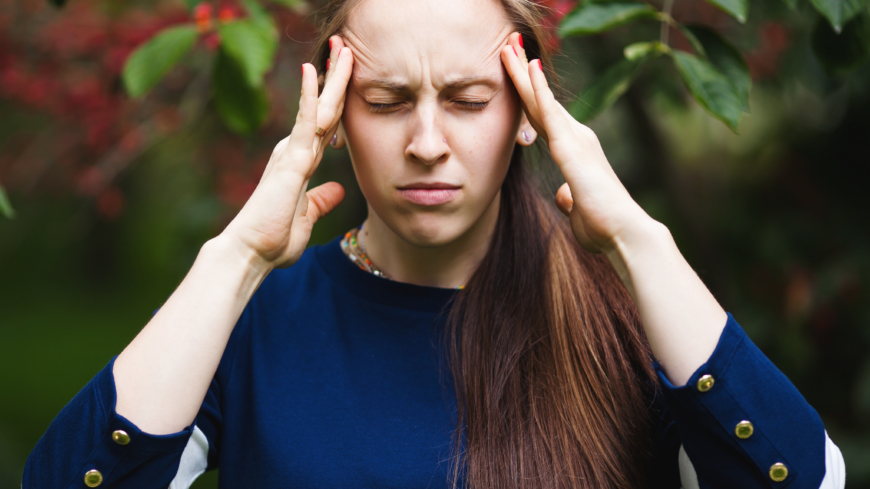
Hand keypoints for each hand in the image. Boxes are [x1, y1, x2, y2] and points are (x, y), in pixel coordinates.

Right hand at [219, 38, 353, 269]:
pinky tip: (314, 71)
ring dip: (332, 77)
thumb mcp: (306, 218)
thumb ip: (320, 201)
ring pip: (320, 108)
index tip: (348, 76)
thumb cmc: (273, 240)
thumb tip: (337, 190)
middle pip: (325, 108)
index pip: (327, 125)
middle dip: (337, 78)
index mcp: (300, 162)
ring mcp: (292, 152)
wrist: (250, 253)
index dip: (339, 99)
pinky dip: (310, 96)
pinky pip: (305, 122)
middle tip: (346, 47)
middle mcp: (295, 151)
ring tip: (342, 47)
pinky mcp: (291, 159)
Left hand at [500, 33, 654, 253]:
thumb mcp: (578, 209)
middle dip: (522, 71)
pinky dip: (539, 89)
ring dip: (523, 71)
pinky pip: (550, 113)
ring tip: (509, 44)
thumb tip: (563, 195)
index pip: (544, 117)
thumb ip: (569, 197)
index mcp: (575, 151)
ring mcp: (575, 139)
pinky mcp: (572, 148)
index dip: (528, 94)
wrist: (625, 233)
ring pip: (542, 99)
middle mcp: (577, 138)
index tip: (515, 72)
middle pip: (541, 100)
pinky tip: (529, 67)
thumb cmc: (604, 225)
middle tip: (508, 43)